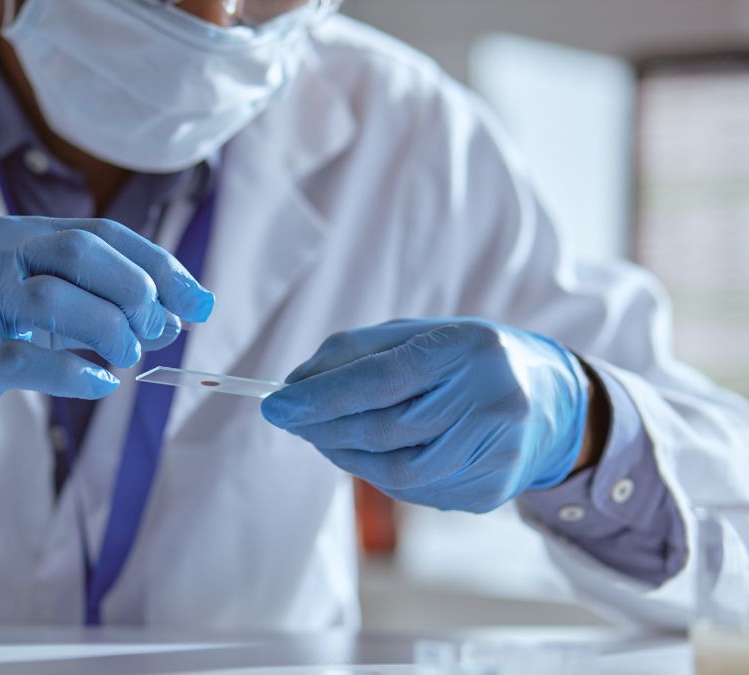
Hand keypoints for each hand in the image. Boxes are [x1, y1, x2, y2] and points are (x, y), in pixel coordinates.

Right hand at [0, 216, 214, 450]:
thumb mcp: (24, 306)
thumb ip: (87, 306)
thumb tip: (166, 322)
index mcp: (19, 238)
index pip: (105, 236)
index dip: (160, 268)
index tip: (200, 302)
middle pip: (85, 253)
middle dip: (138, 292)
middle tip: (156, 333)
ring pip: (57, 299)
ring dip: (109, 330)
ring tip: (126, 358)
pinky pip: (27, 359)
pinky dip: (74, 372)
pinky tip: (100, 382)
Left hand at [261, 318, 588, 512]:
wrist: (551, 402)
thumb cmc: (466, 359)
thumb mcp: (417, 334)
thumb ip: (354, 353)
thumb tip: (294, 386)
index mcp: (471, 350)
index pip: (382, 380)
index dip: (322, 397)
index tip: (275, 404)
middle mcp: (491, 402)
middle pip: (384, 429)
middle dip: (323, 427)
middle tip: (290, 418)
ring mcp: (496, 455)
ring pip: (394, 471)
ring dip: (343, 454)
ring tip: (322, 434)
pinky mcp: (490, 492)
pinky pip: (413, 491)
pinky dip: (375, 473)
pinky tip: (365, 453)